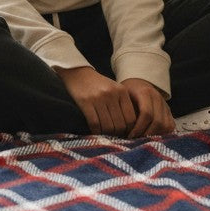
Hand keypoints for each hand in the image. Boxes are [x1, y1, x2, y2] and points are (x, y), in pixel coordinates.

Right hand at [55, 68, 172, 137]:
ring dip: (106, 135)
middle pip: (120, 125)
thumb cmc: (97, 84)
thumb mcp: (114, 89)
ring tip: (104, 135)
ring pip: (108, 126)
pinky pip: (94, 123)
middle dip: (117, 134)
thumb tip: (129, 128)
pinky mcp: (85, 102)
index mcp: (122, 91)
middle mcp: (112, 94)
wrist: (78, 73)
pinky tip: (95, 131)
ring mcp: (98, 98)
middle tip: (113, 137)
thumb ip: (122, 104)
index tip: (124, 134)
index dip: (129, 130)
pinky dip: (96, 131)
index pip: (131, 118)